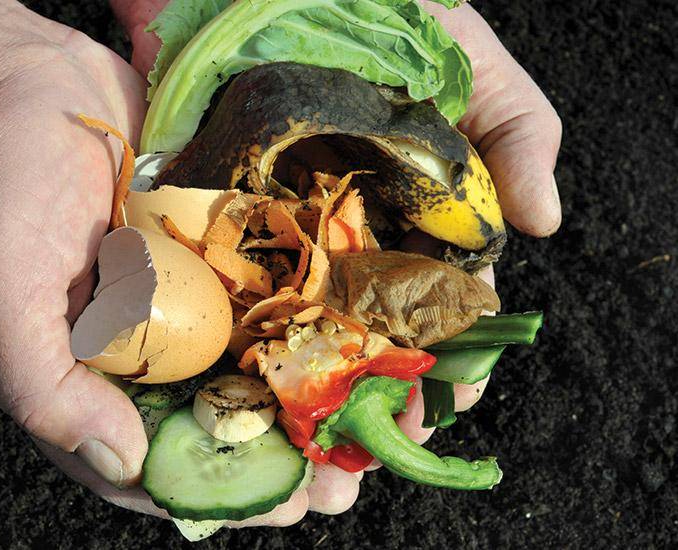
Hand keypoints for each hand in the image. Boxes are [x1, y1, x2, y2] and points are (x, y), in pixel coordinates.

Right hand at [0, 4, 351, 527]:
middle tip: (340, 479)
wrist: (15, 77)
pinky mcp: (201, 252)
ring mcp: (170, 300)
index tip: (285, 505)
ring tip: (363, 420)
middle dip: (277, 454)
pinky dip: (299, 320)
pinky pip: (255, 296)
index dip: (213, 492)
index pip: (146, 462)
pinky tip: (349, 337)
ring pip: (243, 366)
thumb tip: (124, 464)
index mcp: (77, 376)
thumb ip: (48, 387)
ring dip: (302, 398)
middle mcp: (130, 349)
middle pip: (209, 422)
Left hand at [113, 0, 559, 493]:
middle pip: (364, 343)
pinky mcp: (217, 226)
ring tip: (308, 466)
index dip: (445, 365)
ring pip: (298, 339)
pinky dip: (237, 358)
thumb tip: (547, 222)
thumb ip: (520, 131)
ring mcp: (281, 236)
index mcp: (414, 217)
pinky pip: (229, 302)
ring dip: (305, 408)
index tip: (442, 411)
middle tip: (363, 470)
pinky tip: (244, 405)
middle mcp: (348, 238)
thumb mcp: (469, 61)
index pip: (438, 310)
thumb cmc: (380, 6)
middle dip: (369, 410)